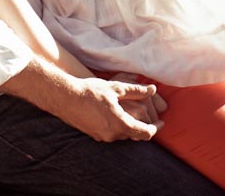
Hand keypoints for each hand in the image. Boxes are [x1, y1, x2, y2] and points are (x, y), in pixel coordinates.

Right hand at [2, 59, 160, 142]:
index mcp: (121, 124)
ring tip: (127, 111)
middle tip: (146, 114)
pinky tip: (111, 114)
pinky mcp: (93, 135)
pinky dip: (116, 125)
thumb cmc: (89, 91)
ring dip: (128, 125)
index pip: (146, 133)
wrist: (64, 97)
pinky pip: (111, 133)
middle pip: (135, 134)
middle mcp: (113, 134)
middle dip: (141, 125)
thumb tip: (153, 90)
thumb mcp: (115, 88)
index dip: (156, 127)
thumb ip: (135, 91)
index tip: (161, 122)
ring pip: (122, 133)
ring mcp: (102, 136)